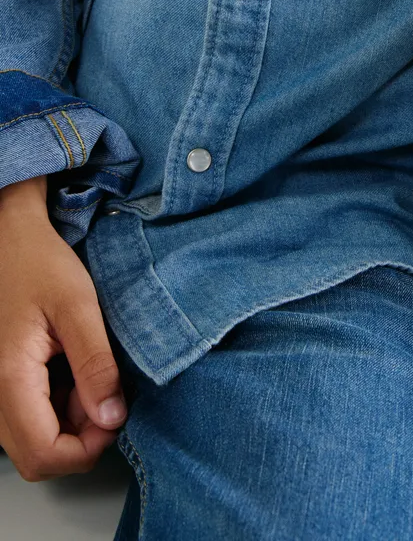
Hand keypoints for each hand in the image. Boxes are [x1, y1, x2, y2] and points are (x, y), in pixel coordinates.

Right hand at [0, 178, 127, 481]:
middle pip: (36, 457)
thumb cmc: (39, 264)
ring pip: (32, 442)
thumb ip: (96, 364)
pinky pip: (28, 420)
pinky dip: (57, 411)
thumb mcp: (79, 307)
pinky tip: (74, 375)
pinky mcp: (1, 385)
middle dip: (80, 441)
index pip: (43, 453)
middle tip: (108, 398)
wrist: (10, 240)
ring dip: (69, 425)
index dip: (86, 448)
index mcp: (9, 378)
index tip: (115, 415)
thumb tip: (113, 418)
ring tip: (91, 378)